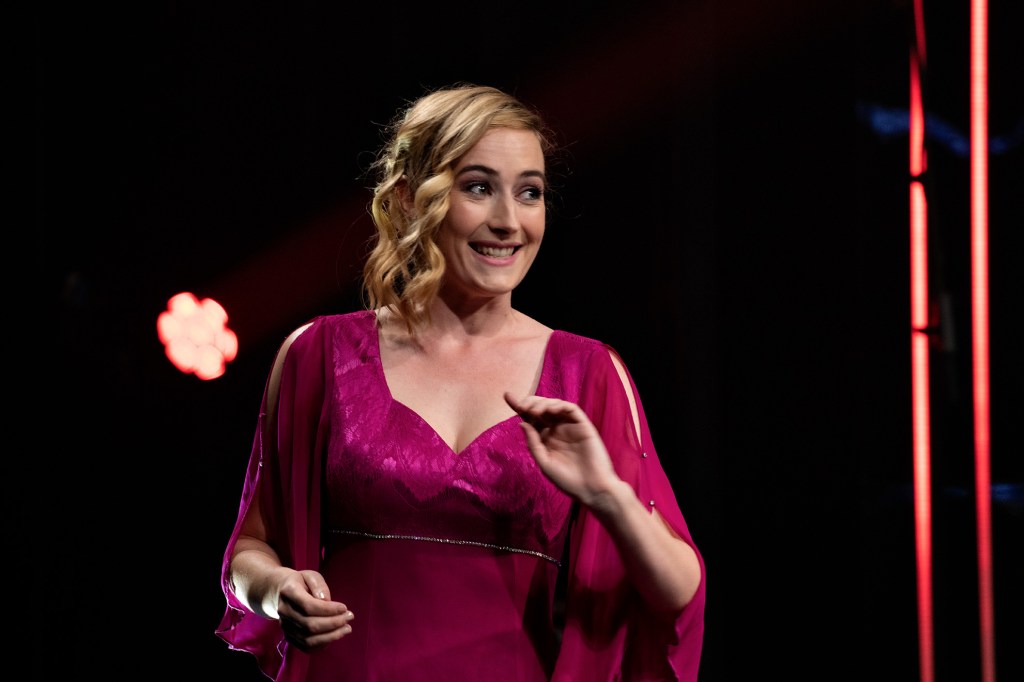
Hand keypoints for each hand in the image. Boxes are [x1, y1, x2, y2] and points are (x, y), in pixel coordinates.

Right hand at [275, 568, 354, 651]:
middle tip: (350, 617)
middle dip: (333, 623)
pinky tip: (335, 636)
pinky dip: (322, 645)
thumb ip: (319, 585)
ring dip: (331, 636)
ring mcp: (285, 627)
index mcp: (288, 592)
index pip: (308, 606)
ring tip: (347, 628)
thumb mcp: (310, 576)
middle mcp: (284, 611)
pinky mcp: (289, 637)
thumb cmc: (301, 582)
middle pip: (310, 625)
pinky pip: (306, 647)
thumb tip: (326, 600)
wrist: (280, 593)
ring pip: (308, 639)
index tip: (344, 607)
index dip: (328, 610)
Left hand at [504, 392, 622, 508]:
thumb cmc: (568, 480)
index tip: (507, 396)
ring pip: (555, 405)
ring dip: (543, 403)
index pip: (530, 419)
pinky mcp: (583, 425)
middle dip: (530, 403)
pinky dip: (560, 405)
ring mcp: (570, 426)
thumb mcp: (544, 463)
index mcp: (545, 438)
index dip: (519, 406)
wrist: (591, 489)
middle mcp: (556, 429)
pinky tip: (551, 411)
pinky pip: (571, 409)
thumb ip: (533, 442)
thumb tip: (521, 423)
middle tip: (522, 406)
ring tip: (535, 412)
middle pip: (541, 408)